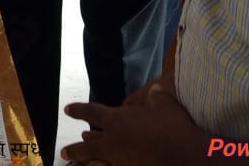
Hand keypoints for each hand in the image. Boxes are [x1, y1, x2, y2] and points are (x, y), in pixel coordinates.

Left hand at [63, 84, 209, 165]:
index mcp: (117, 120)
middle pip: (87, 145)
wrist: (184, 154)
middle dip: (75, 148)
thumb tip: (157, 90)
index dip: (78, 110)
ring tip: (79, 163)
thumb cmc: (174, 127)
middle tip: (64, 151)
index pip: (92, 112)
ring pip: (95, 161)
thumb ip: (157, 98)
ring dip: (86, 161)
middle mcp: (113, 141)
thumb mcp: (166, 106)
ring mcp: (119, 160)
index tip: (67, 110)